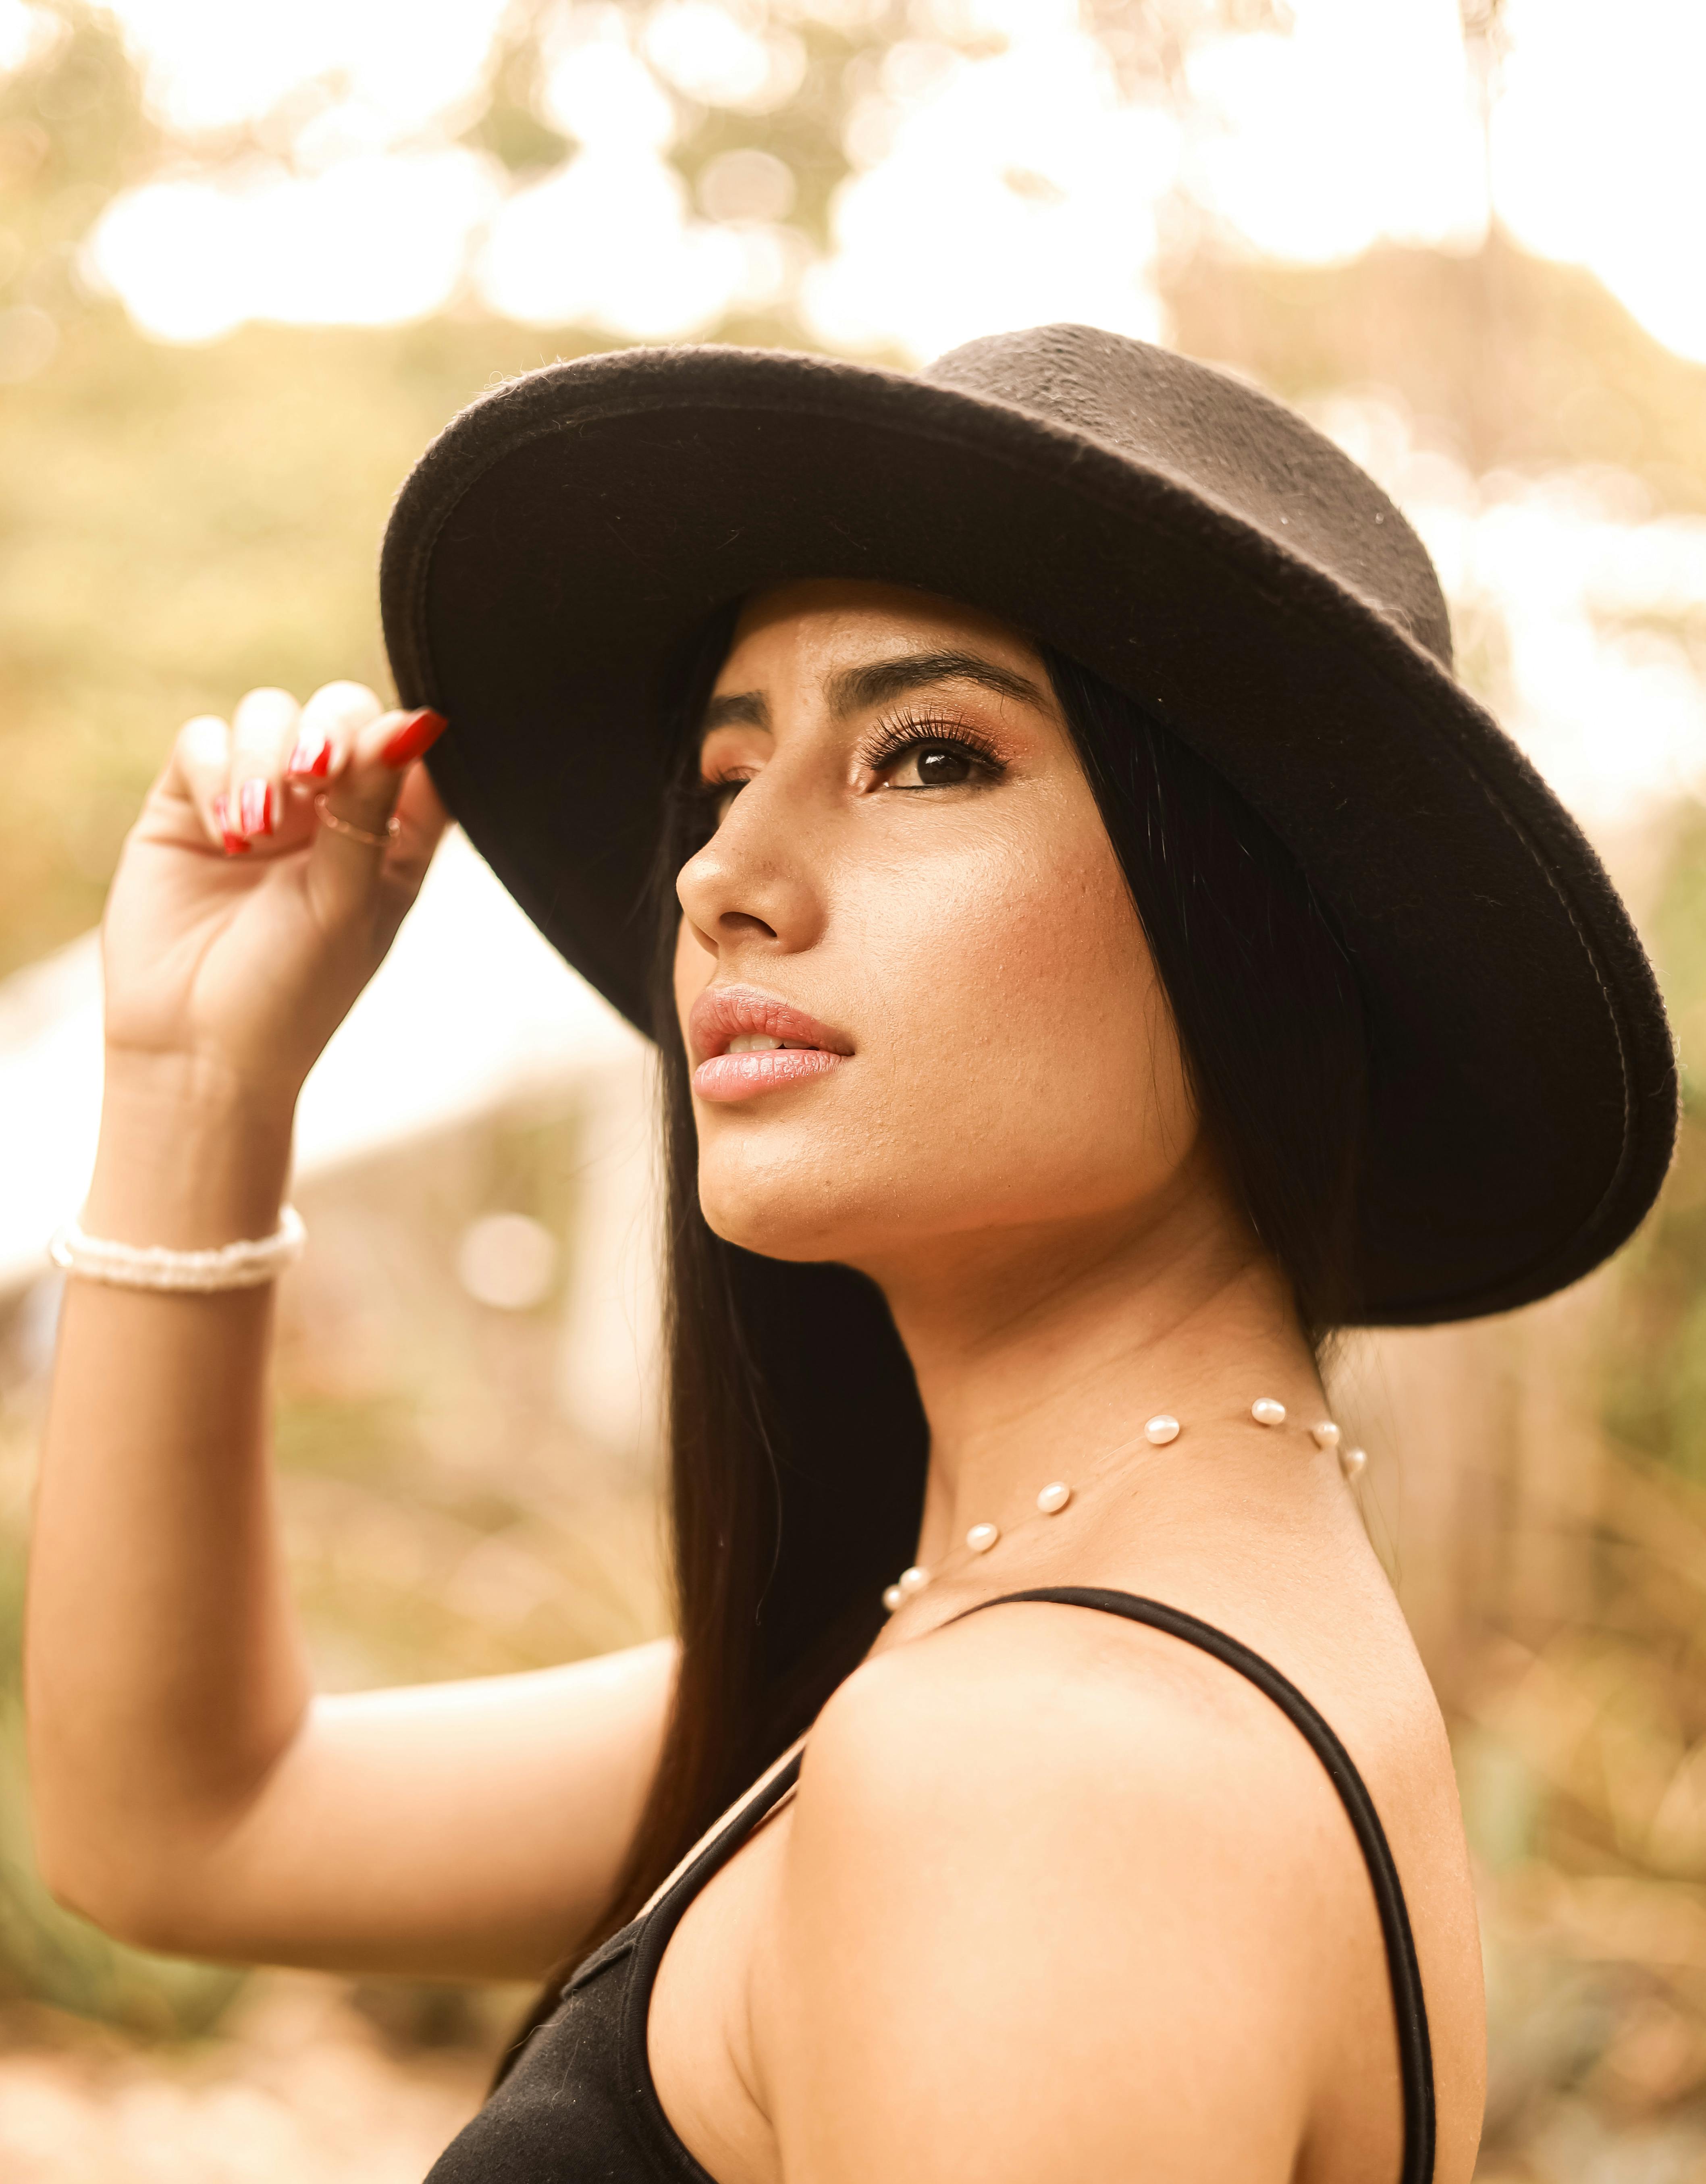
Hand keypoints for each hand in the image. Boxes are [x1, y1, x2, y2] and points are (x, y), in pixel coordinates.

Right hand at [101, 682, 450, 1106]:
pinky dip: (215, 771)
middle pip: (341, 713)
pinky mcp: (188, 803)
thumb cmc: (293, 992)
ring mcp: (258, 800)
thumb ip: (373, 808)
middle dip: (330, 731)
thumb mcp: (348, 901)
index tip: (394, 748)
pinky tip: (226, 832)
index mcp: (390, 837)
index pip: (412, 751)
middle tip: (314, 774)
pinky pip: (203, 741)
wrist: (197, 1049)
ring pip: (269, 713)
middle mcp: (327, 809)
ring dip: (266, 754)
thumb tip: (415, 722)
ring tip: (257, 825)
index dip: (405, 735)